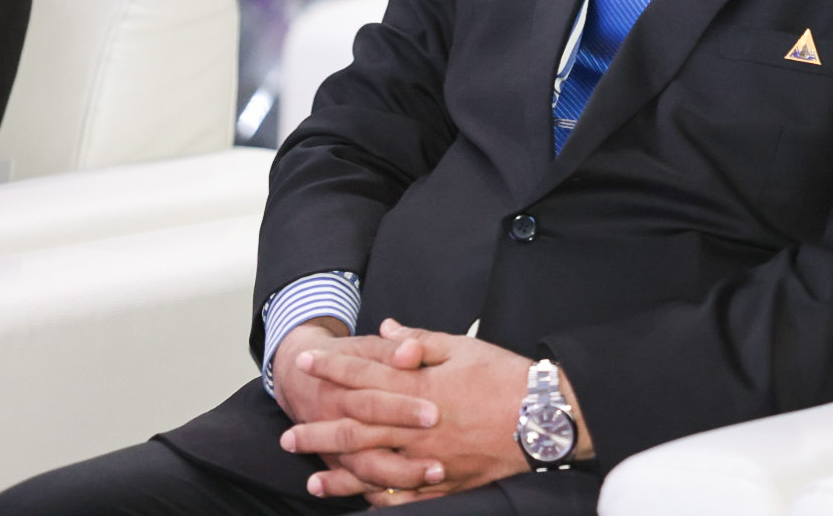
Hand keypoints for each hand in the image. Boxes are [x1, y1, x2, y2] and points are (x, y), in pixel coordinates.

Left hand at [285, 320, 576, 503]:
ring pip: (374, 469)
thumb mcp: (463, 347)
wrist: (544, 416)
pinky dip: (379, 499)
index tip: (305, 363)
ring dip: (340, 474)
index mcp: (420, 388)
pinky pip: (405, 495)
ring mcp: (429, 459)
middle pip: (357, 429)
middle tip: (288, 436)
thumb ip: (420, 341)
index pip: (364, 376)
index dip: (332, 368)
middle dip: (319, 431)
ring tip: (311, 478)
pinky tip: (361, 501)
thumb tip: (386, 333)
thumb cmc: (505, 376)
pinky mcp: (446, 482)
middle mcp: (417, 427)